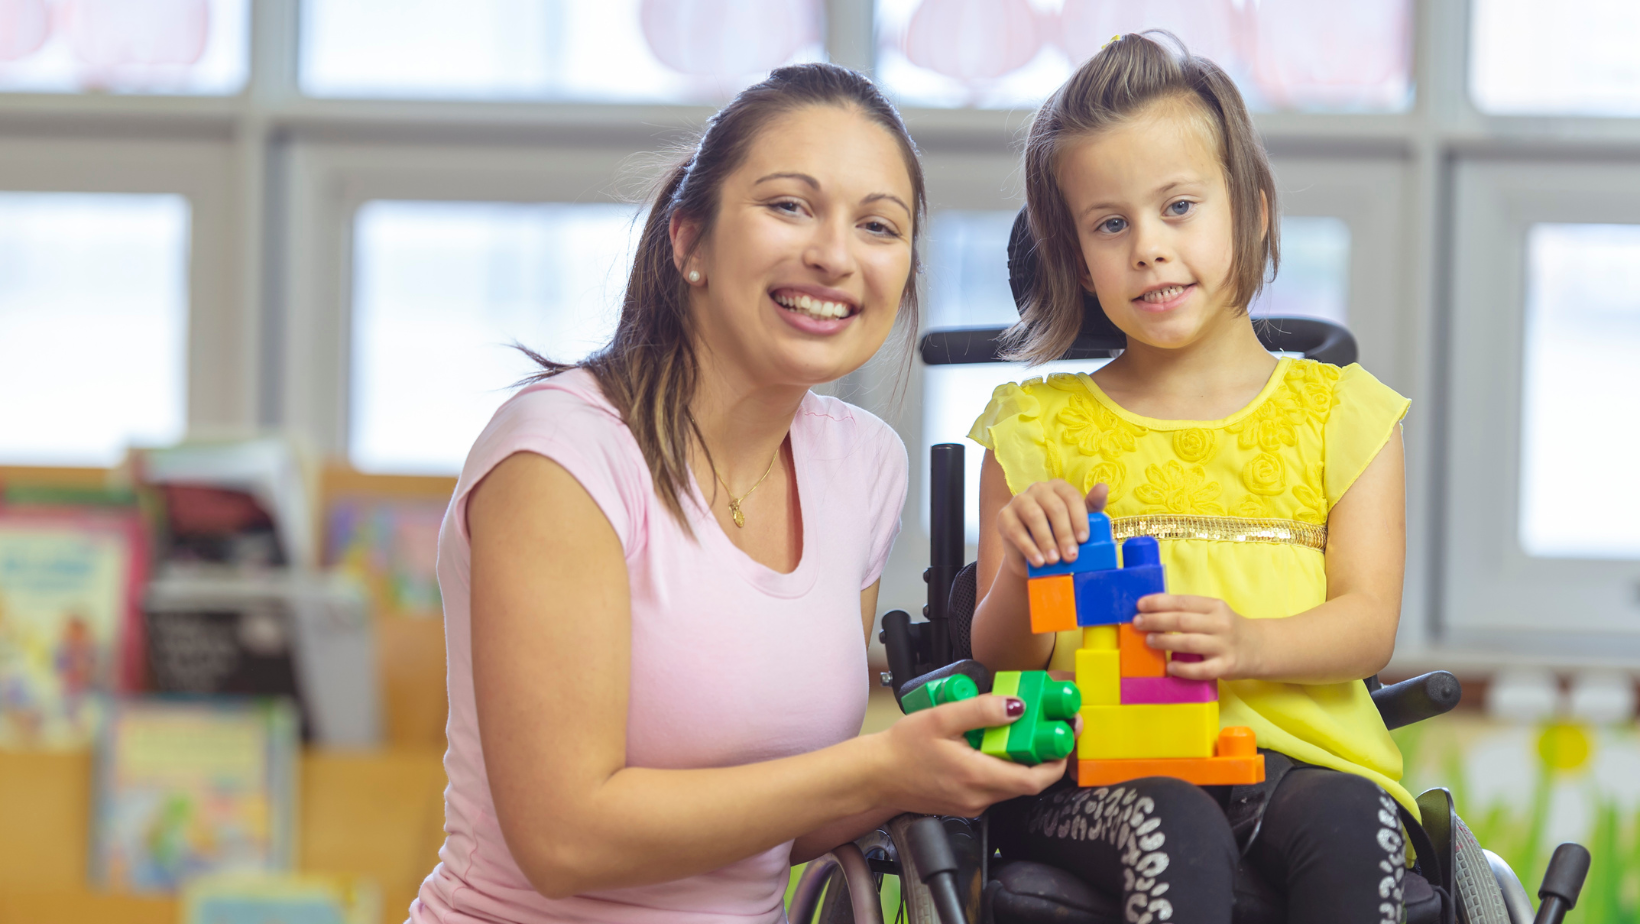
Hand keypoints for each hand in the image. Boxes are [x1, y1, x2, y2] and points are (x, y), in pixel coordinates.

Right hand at [871, 694, 1065, 816]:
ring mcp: (971, 804)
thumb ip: (980, 711)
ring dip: (1021, 762)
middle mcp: (978, 798)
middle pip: (1025, 783)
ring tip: (1021, 733)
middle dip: (1042, 758)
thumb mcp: (941, 718)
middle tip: (1049, 730)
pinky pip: (993, 787)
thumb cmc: (901, 748)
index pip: (1033, 780)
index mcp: (976, 777)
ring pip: (1010, 786)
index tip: (1064, 740)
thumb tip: (1016, 706)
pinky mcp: (964, 804)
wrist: (875, 775)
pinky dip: (1001, 768)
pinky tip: (992, 747)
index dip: (1055, 763)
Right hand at [996, 481, 1108, 578]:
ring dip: (1046, 541)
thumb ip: (1092, 506)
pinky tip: (1038, 561)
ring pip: (1035, 516)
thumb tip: (1104, 487)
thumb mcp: (1078, 524)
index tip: (1084, 540)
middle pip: (1054, 508)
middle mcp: (1038, 489)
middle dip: (1064, 534)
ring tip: (1054, 561)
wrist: (1035, 556)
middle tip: (1071, 556)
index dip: (1079, 518)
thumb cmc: (1060, 536)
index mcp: (1058, 487)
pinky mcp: (1004, 516)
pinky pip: (1016, 530)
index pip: (1071, 497)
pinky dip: (1029, 548)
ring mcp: (1019, 500)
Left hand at [1133, 594, 1265, 680]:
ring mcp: (1224, 646)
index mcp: (1215, 607)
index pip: (1183, 602)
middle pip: (1182, 621)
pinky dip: (1183, 669)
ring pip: (1189, 642)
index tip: (1140, 605)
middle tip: (1138, 622)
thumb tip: (1153, 611)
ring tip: (1149, 640)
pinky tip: (1170, 666)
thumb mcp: (1214, 614)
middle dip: (1156, 620)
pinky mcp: (1227, 666)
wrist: (1262, 648)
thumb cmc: (1228, 630)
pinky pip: (1201, 669)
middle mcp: (1220, 624)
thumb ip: (1191, 612)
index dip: (1159, 602)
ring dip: (1165, 641)